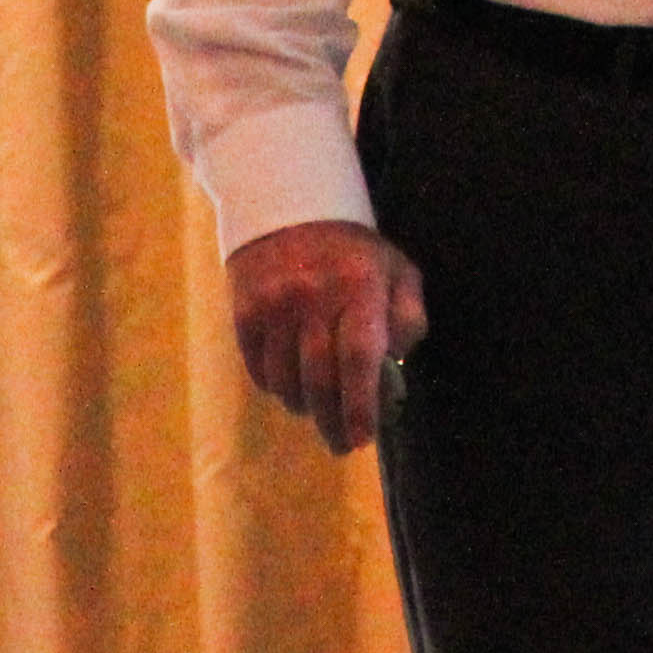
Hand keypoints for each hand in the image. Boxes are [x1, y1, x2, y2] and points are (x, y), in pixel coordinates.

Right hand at [229, 219, 429, 455]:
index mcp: (359, 287)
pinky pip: (259, 371)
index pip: (359, 357)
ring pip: (287, 381)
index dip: (361, 404)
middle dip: (333, 422)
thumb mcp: (396, 270)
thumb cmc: (353, 250)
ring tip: (318, 411)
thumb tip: (395, 366)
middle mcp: (313, 298)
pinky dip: (276, 388)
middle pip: (320, 379)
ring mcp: (274, 307)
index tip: (364, 439)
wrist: (287, 207)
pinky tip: (291, 387)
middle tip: (342, 444)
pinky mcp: (245, 313)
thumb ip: (407, 316)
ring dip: (304, 407)